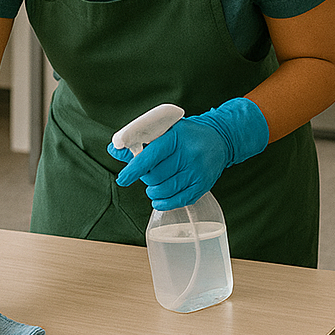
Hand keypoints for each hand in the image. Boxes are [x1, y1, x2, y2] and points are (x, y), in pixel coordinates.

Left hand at [108, 98, 268, 209]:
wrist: (221, 138)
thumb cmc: (188, 134)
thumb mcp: (166, 131)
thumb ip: (140, 142)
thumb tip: (113, 148)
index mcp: (176, 137)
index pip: (150, 156)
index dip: (133, 169)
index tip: (123, 178)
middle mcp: (189, 154)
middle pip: (156, 176)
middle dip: (146, 178)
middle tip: (148, 173)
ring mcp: (197, 171)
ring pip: (165, 190)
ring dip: (153, 191)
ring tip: (154, 185)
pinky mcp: (203, 184)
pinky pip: (178, 200)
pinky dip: (164, 202)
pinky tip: (159, 198)